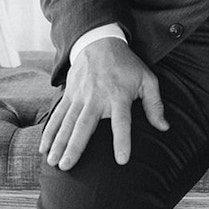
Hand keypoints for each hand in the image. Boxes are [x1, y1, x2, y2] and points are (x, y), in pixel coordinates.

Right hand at [40, 37, 167, 170]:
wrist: (100, 41)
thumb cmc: (127, 65)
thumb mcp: (147, 79)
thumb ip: (155, 105)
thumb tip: (165, 128)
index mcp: (119, 96)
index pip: (122, 122)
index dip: (122, 141)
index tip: (122, 160)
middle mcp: (97, 98)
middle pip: (84, 125)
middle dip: (75, 146)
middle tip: (67, 166)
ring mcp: (79, 96)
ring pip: (67, 123)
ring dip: (58, 143)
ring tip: (53, 162)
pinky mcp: (68, 94)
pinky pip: (57, 115)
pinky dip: (49, 132)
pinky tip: (44, 148)